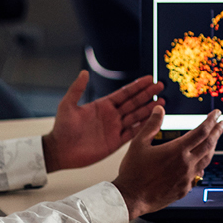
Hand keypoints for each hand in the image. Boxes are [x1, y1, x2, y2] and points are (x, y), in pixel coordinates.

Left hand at [42, 72, 163, 172]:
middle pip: (134, 103)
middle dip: (147, 94)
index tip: (149, 78)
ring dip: (149, 109)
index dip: (137, 86)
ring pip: (136, 117)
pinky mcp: (115, 143)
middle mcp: (111, 116)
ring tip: (162, 102)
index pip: (124, 93)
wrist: (60, 151)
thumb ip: (77, 89)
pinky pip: (132, 133)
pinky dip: (143, 126)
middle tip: (160, 86)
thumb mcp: (67, 105)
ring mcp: (114, 129)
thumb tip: (84, 72)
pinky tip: (153, 120)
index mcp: (102, 105)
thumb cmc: (62, 128)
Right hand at [111, 107, 222, 218]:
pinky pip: (198, 175)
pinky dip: (202, 166)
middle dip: (217, 132)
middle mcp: (186, 164)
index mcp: (177, 150)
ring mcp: (187, 178)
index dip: (211, 120)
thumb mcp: (139, 143)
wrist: (130, 198)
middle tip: (222, 124)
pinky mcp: (185, 189)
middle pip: (209, 144)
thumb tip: (159, 109)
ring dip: (212, 148)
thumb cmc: (133, 172)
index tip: (217, 114)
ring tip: (214, 140)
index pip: (201, 131)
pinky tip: (200, 163)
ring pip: (207, 160)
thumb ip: (152, 124)